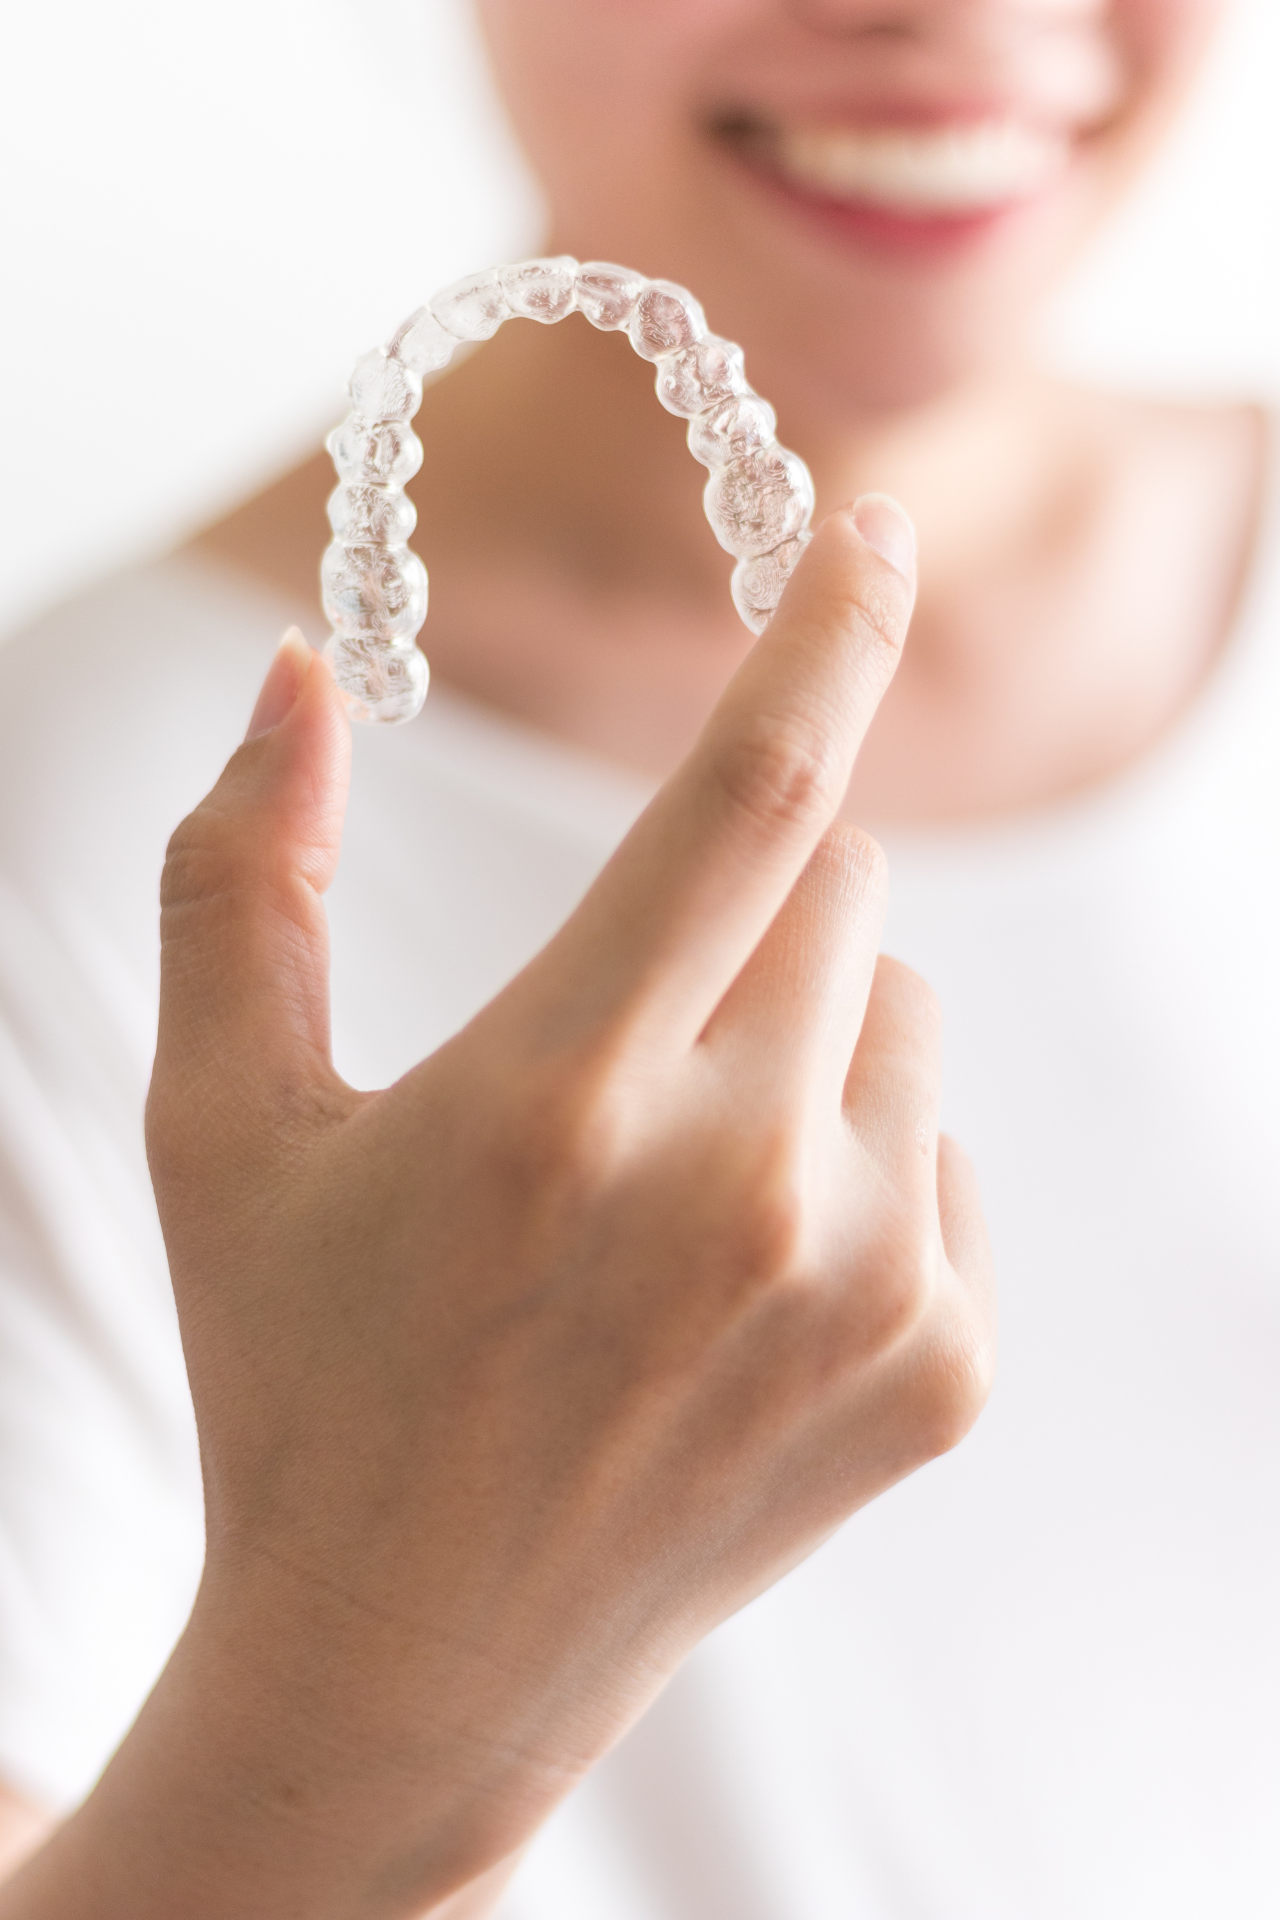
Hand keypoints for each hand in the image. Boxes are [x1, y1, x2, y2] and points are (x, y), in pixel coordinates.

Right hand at [3, 502, 992, 1919]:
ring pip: (899, 1013)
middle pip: (836, 889)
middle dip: (743, 904)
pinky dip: (858, 1163)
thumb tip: (303, 674)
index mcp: (556, 1099)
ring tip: (670, 1177)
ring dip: (802, 1033)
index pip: (749, 793)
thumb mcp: (220, 1125)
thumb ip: (239, 878)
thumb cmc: (296, 1367)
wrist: (414, 1657)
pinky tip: (736, 1278)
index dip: (825, 630)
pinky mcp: (940, 1370)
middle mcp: (739, 1190)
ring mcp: (864, 1291)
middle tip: (623, 1038)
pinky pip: (942, 1151)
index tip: (872, 525)